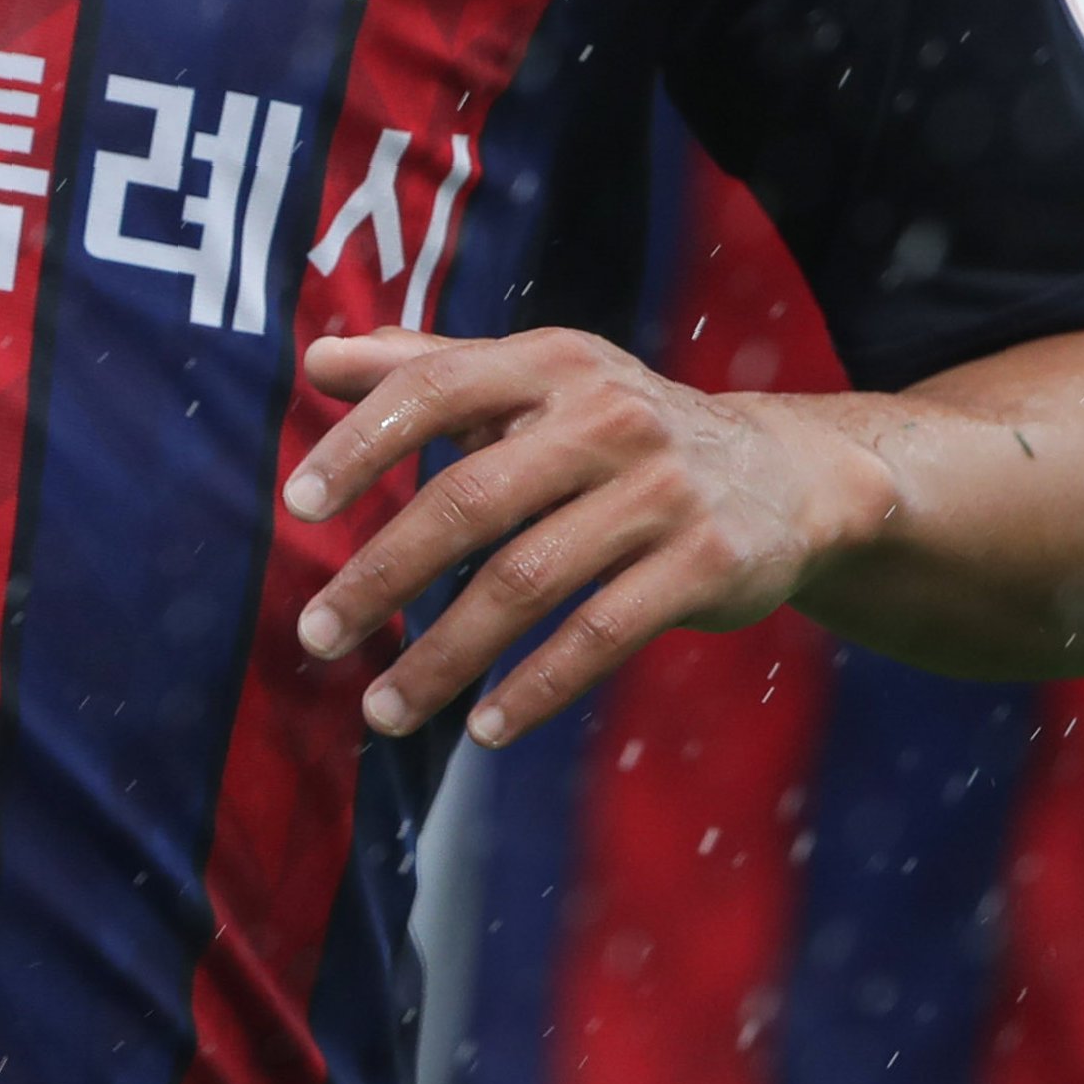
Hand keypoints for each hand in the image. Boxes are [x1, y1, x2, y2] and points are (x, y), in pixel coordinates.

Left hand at [281, 323, 895, 746]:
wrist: (786, 473)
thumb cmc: (620, 429)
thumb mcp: (538, 382)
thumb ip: (430, 367)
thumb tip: (317, 355)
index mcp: (550, 364)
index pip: (435, 388)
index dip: (362, 443)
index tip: (297, 506)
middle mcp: (605, 416)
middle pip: (472, 499)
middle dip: (383, 574)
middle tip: (315, 635)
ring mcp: (661, 490)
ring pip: (527, 581)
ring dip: (446, 654)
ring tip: (382, 707)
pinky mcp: (706, 562)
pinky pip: (603, 633)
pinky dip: (537, 685)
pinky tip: (485, 728)